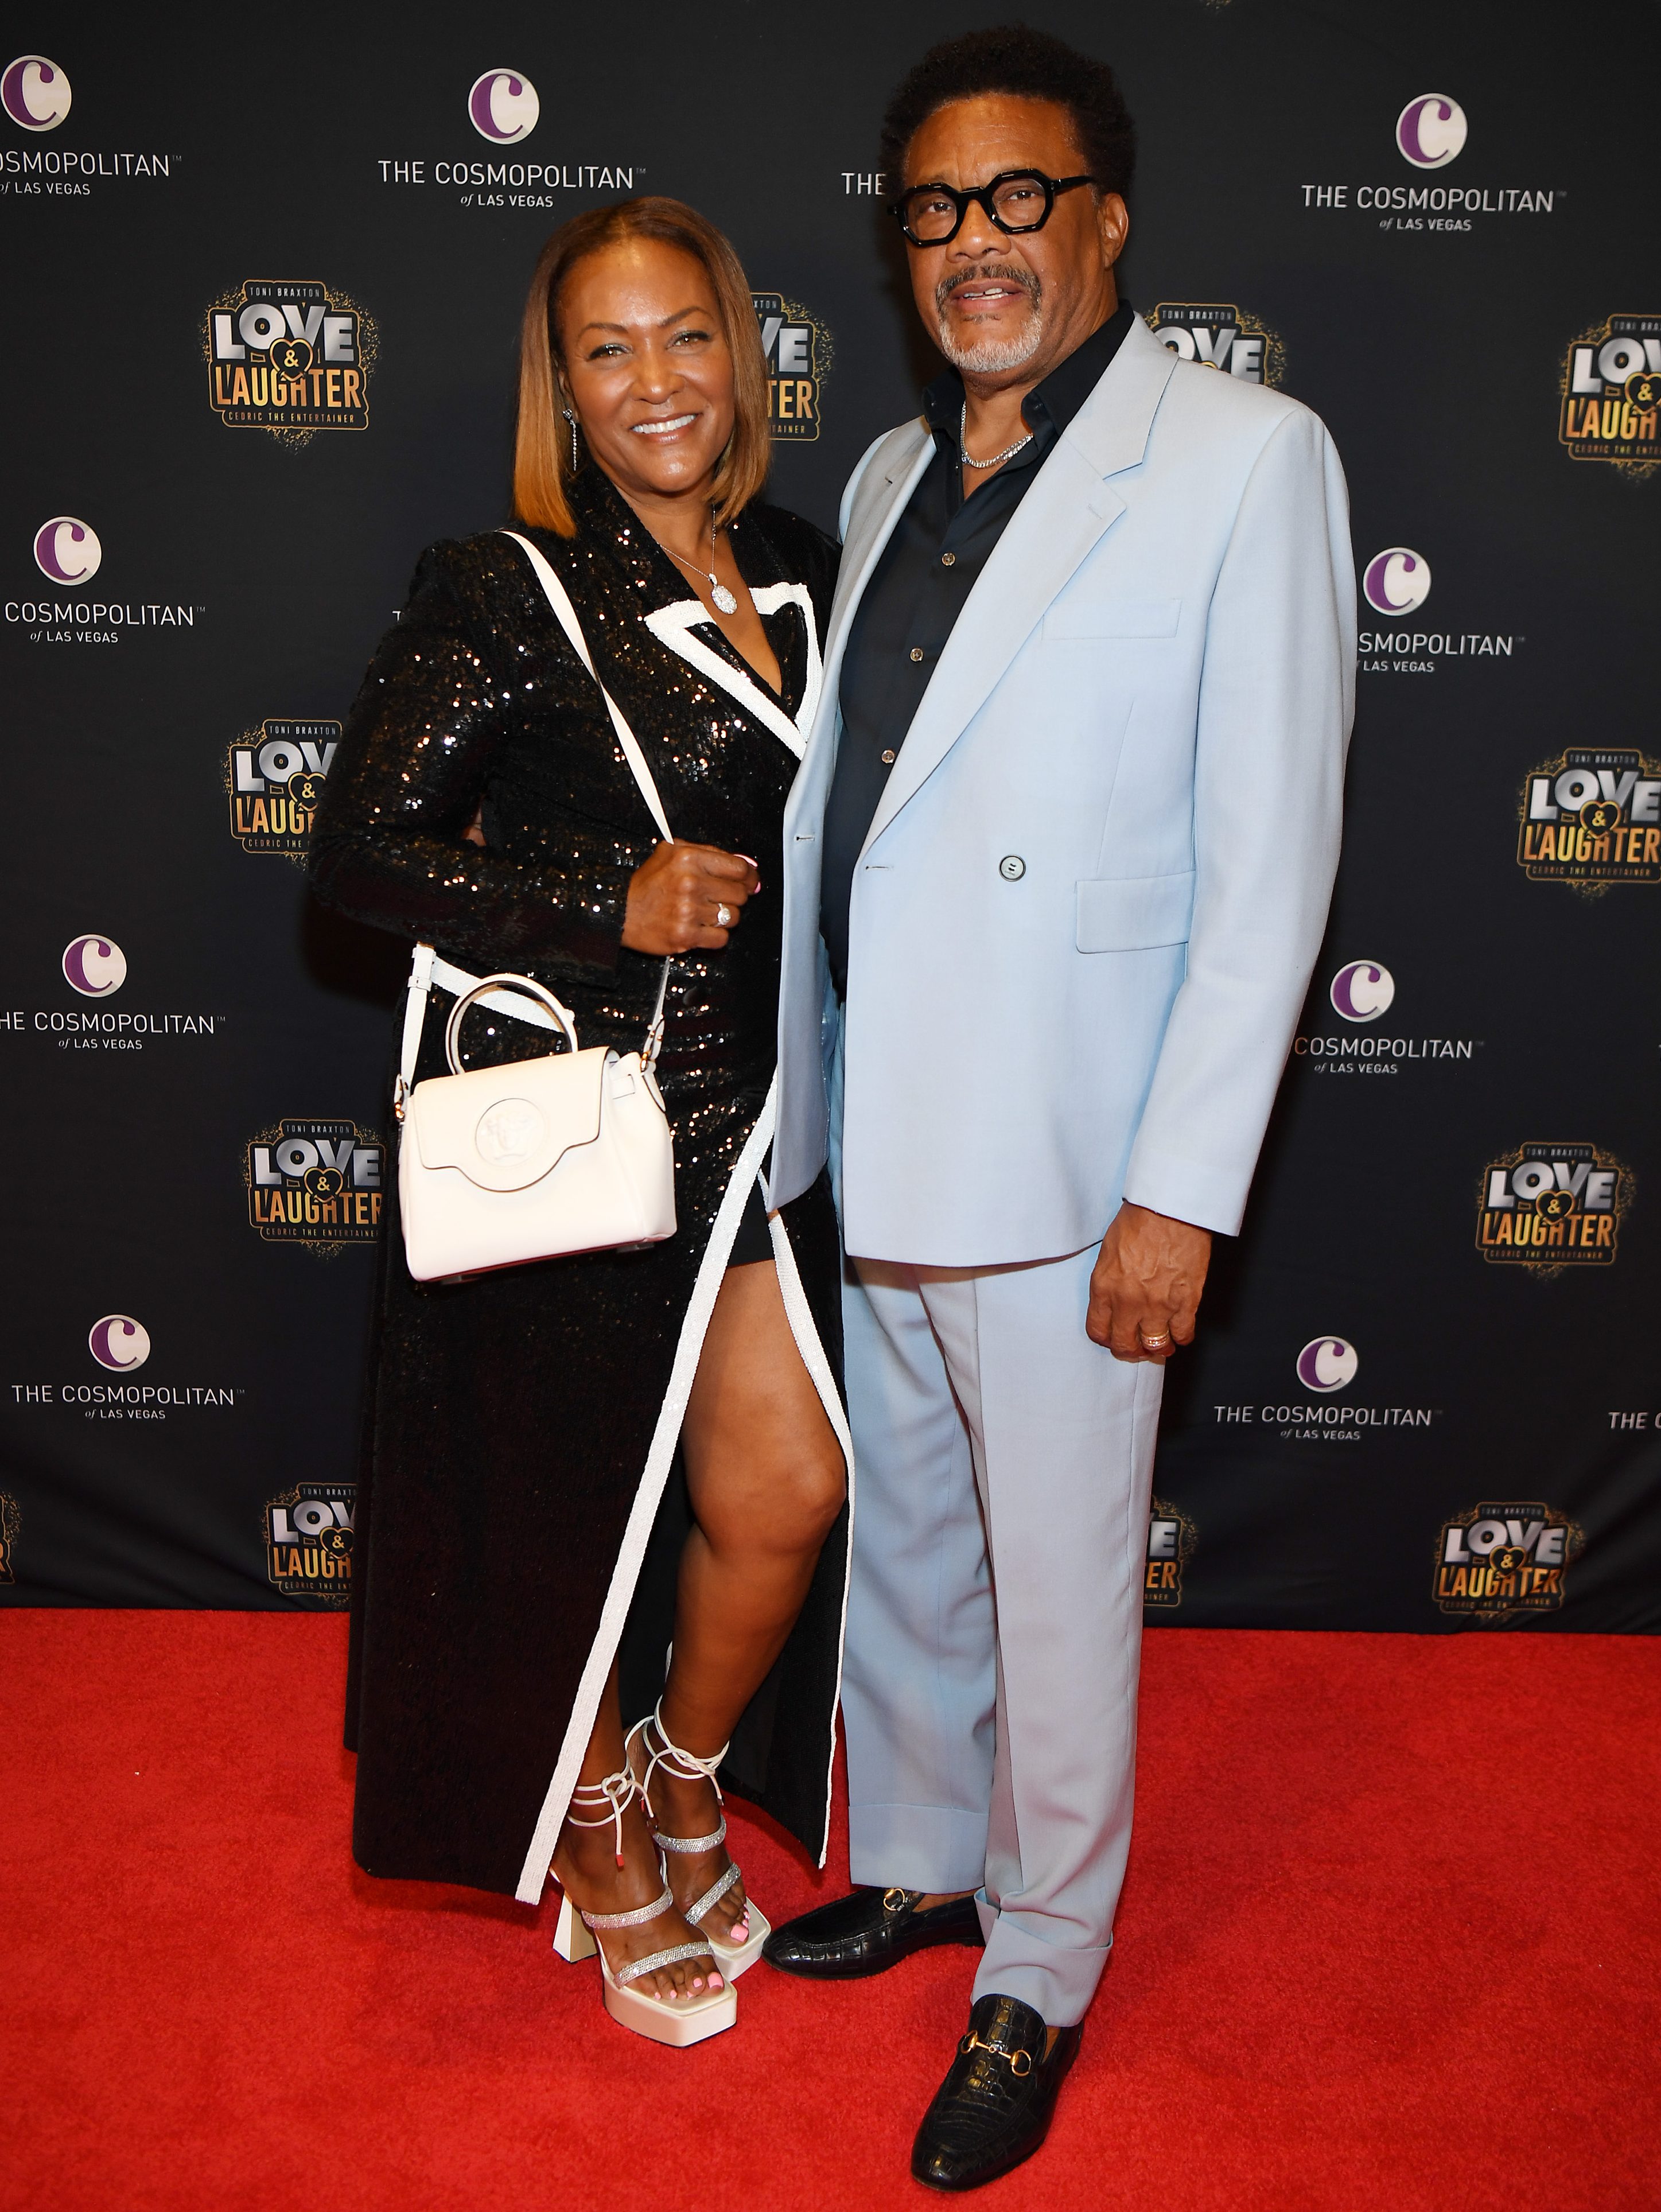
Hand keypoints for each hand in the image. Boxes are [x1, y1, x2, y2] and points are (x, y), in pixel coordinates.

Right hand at [622, 841, 759, 955]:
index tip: (748, 882)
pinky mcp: (686, 935)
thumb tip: (747, 865)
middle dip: (734, 897)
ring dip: (723, 917)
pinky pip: (721, 939)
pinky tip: (701, 928)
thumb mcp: (671, 852)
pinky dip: (715, 936)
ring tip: (704, 913)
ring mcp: (689, 911)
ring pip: (733, 917)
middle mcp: (691, 883)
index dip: (749, 876)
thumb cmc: (646, 884)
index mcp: (689, 858)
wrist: (620, 912)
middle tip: (719, 898)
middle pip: (740, 894)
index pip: (739, 868)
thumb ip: (710, 853)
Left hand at [1086, 1202, 1211, 1361]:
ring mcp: (1158, 1305)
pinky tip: (1180, 1332)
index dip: (1107, 1339)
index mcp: (1104, 1287)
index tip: (1114, 1337)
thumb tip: (1115, 1299)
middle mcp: (1128, 1302)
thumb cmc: (1140, 1219)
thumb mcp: (1109, 1252)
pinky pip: (1183, 1334)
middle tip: (1137, 1347)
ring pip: (1155, 1345)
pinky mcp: (1185, 1302)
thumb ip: (1109, 1281)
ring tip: (1162, 1344)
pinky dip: (1182, 1337)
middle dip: (1130, 1349)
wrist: (1170, 1208)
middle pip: (1125, 1344)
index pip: (1098, 1330)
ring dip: (1158, 1348)